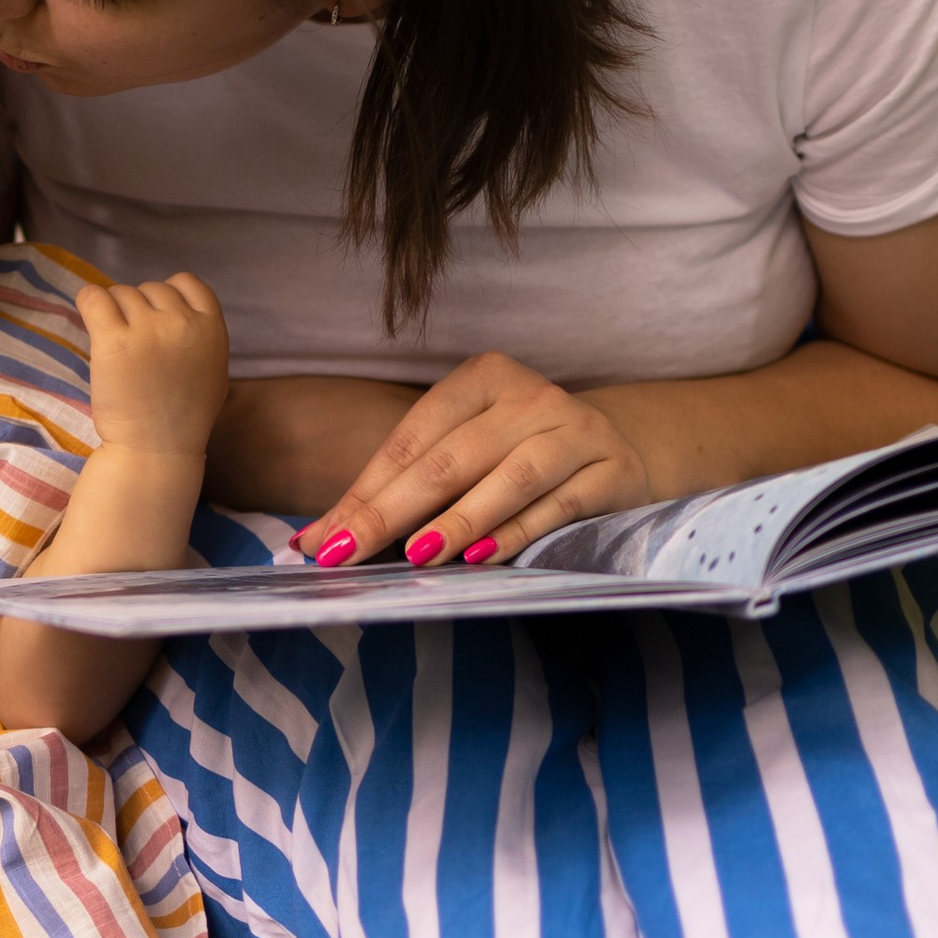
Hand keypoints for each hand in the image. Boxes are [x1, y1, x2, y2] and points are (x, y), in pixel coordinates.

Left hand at [78, 272, 228, 462]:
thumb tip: (176, 308)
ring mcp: (148, 329)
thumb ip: (201, 334)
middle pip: (150, 289)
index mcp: (212, 327)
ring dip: (114, 314)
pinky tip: (91, 321)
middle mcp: (182, 322)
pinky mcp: (113, 340)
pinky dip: (88, 303)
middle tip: (135, 348)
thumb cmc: (183, 417)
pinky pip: (93, 297)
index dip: (168, 296)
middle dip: (139, 310)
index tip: (157, 320)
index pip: (187, 282)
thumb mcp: (213, 369)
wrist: (156, 450)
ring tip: (118, 351)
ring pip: (121, 294)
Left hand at [294, 354, 656, 569]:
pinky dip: (516, 533)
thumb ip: (399, 489)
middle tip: (347, 554)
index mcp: (483, 378)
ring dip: (458, 520)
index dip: (366, 490)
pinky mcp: (612, 471)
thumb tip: (316, 538)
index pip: (413, 437)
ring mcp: (576, 430)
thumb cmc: (518, 456)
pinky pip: (557, 505)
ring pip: (509, 477)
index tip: (324, 540)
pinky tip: (481, 559)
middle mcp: (531, 396)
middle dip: (392, 511)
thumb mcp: (463, 454)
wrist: (620, 451)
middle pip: (451, 457)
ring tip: (416, 555)